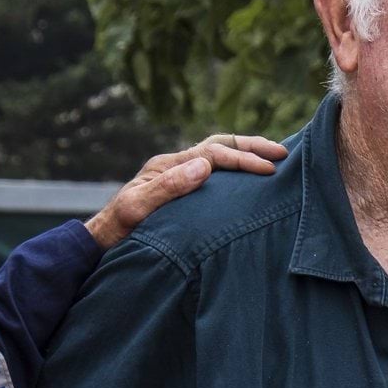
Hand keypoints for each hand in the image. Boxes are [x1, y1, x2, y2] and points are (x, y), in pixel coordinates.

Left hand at [85, 134, 287, 249]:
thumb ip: (169, 187)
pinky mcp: (184, 190)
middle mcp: (176, 165)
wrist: (104, 242)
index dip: (243, 159)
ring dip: (246, 154)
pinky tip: (252, 182)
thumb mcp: (139, 208)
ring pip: (219, 156)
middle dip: (252, 147)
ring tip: (275, 159)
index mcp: (169, 165)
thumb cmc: (119, 229)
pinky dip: (237, 171)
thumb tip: (204, 166)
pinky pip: (216, 174)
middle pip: (220, 145)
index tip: (269, 169)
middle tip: (283, 153)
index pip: (214, 153)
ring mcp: (180, 176)